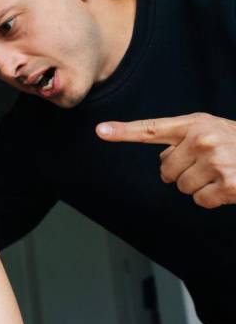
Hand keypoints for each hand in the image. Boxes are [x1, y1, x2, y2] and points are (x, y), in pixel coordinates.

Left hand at [97, 113, 235, 207]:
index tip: (100, 131)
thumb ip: (184, 139)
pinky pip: (199, 200)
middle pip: (164, 170)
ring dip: (197, 186)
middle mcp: (203, 139)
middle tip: (209, 164)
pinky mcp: (226, 184)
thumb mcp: (213, 130)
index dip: (123, 131)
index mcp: (196, 124)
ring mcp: (216, 161)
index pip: (152, 129)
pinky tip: (227, 186)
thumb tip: (162, 160)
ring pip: (180, 186)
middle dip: (182, 172)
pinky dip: (211, 198)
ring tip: (221, 173)